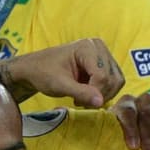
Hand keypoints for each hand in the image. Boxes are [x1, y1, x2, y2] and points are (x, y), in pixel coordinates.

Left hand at [1, 38, 123, 107]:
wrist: (33, 69)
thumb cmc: (42, 73)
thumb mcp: (59, 85)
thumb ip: (81, 92)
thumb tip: (100, 102)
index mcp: (87, 47)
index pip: (102, 75)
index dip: (94, 93)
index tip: (76, 101)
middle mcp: (98, 47)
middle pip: (112, 79)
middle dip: (98, 94)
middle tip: (79, 101)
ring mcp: (102, 55)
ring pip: (116, 81)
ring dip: (102, 95)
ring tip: (81, 98)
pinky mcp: (103, 64)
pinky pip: (113, 82)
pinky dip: (102, 92)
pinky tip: (86, 94)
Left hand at [111, 92, 149, 149]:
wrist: (148, 128)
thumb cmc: (131, 135)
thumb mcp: (120, 134)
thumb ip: (116, 137)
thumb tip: (115, 149)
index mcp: (125, 103)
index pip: (127, 112)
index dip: (130, 130)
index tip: (133, 147)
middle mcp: (144, 99)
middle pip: (146, 114)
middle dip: (148, 138)